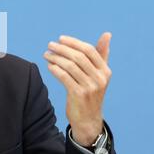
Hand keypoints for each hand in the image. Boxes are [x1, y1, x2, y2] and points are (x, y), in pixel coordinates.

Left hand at [43, 32, 111, 146]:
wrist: (88, 119)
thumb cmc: (91, 93)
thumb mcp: (99, 75)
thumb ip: (101, 55)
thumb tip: (107, 34)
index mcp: (105, 71)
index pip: (89, 50)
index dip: (74, 42)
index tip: (60, 38)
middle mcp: (100, 78)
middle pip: (78, 57)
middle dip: (62, 48)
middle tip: (50, 45)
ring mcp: (90, 87)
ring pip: (70, 66)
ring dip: (56, 58)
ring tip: (46, 54)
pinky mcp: (79, 95)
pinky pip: (64, 77)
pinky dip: (55, 69)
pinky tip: (49, 66)